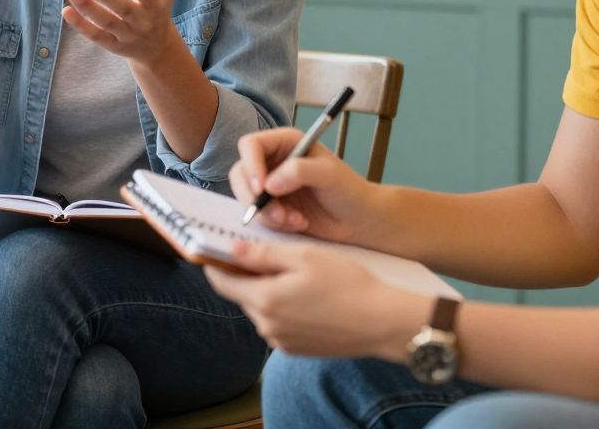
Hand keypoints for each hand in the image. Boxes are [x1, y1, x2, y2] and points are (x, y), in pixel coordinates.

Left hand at [62, 0, 190, 65]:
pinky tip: (66, 10)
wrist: (158, 48)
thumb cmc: (160, 6)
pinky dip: (81, 26)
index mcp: (155, 4)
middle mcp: (141, 22)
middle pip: (123, 10)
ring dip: (88, 10)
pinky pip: (96, 36)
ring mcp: (126, 35)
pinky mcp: (113, 46)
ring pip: (107, 23)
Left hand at [204, 239, 419, 357]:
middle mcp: (267, 326)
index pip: (222, 282)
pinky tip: (305, 296)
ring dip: (266, 291)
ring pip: (260, 309)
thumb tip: (232, 249)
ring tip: (293, 274)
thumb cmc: (348, 284)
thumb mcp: (304, 256)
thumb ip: (263, 254)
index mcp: (265, 300)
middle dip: (247, 275)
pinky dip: (282, 308)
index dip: (216, 263)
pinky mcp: (295, 349)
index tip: (215, 249)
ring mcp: (281, 341)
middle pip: (242, 295)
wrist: (382, 322)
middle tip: (265, 254)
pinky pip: (277, 324)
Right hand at [228, 131, 378, 243]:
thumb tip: (270, 184)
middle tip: (277, 214)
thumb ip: (299, 171)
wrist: (358, 219)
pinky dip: (274, 223)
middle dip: (254, 197)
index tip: (260, 188)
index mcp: (284, 142)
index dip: (250, 165)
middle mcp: (272, 161)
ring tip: (295, 220)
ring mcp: (269, 185)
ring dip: (267, 213)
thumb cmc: (348, 190)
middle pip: (240, 172)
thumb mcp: (328, 174)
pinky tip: (298, 223)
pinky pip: (258, 215)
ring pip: (246, 197)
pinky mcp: (271, 207)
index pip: (251, 145)